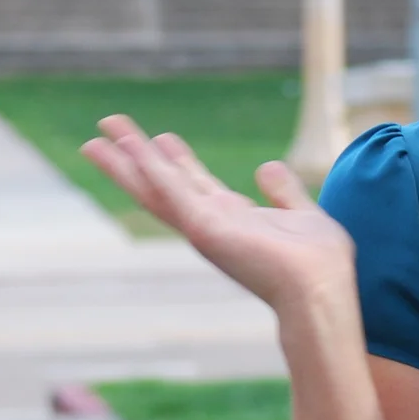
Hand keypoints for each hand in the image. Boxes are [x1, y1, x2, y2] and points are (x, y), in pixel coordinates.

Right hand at [81, 116, 356, 313]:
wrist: (319, 290)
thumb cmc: (319, 263)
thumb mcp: (302, 215)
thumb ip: (285, 193)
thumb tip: (267, 167)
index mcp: (233, 219)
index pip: (195, 184)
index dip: (176, 160)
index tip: (161, 137)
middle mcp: (211, 222)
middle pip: (163, 183)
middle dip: (136, 157)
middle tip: (109, 129)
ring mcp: (202, 226)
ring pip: (154, 187)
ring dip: (126, 160)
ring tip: (98, 135)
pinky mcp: (201, 227)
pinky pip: (169, 190)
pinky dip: (148, 167)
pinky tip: (132, 145)